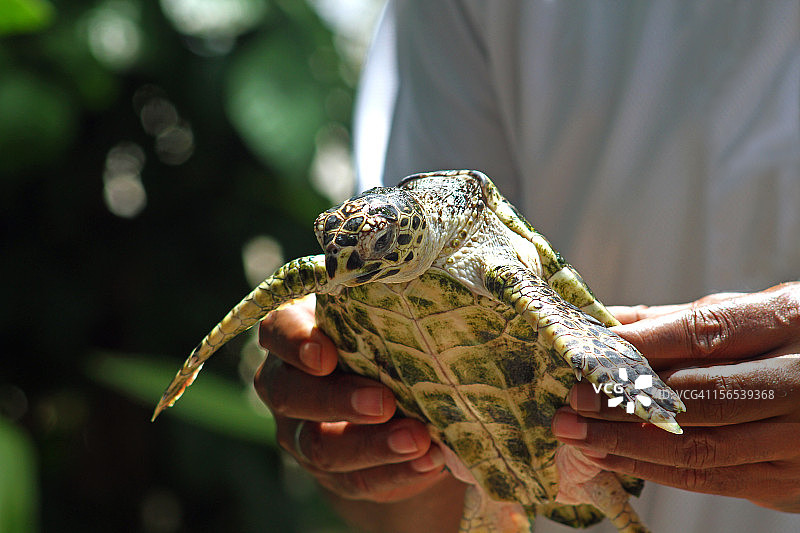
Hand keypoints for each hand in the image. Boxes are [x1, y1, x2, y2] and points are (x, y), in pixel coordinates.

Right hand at [253, 295, 449, 503]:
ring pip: (321, 447)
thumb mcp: (381, 317)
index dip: (294, 342)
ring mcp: (303, 434)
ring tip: (418, 440)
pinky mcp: (333, 473)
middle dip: (337, 400)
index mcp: (294, 334)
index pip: (277, 330)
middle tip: (383, 402)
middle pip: (291, 395)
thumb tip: (437, 306)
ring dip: (372, 446)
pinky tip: (429, 462)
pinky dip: (396, 473)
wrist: (392, 402)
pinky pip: (357, 480)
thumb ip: (388, 310)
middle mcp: (286, 384)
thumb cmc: (384, 336)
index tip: (326, 354)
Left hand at [552, 282, 799, 511]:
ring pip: (700, 450)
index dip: (639, 348)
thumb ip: (681, 321)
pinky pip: (712, 479)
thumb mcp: (752, 314)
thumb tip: (604, 322)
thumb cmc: (794, 343)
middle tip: (572, 401)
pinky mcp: (790, 483)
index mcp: (790, 323)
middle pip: (698, 399)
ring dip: (627, 444)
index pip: (703, 335)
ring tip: (576, 432)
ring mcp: (799, 441)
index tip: (588, 356)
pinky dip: (655, 468)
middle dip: (623, 401)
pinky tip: (611, 455)